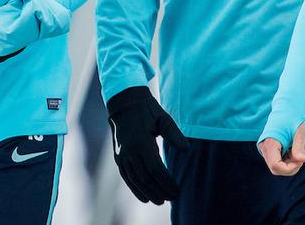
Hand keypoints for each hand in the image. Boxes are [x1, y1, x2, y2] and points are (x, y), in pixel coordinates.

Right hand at [106, 86, 188, 204]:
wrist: (124, 104)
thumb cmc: (147, 110)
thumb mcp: (163, 118)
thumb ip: (174, 134)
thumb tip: (186, 148)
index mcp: (141, 142)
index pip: (155, 169)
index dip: (166, 182)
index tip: (177, 189)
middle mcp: (129, 152)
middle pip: (145, 178)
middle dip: (160, 190)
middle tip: (173, 197)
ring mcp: (122, 156)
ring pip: (135, 181)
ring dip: (148, 193)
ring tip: (160, 201)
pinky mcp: (118, 158)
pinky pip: (126, 177)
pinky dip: (135, 189)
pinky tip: (144, 197)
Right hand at [258, 123, 304, 175]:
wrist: (286, 109)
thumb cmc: (293, 118)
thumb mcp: (299, 132)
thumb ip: (299, 146)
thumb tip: (302, 160)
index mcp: (270, 142)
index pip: (276, 165)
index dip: (289, 169)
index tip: (301, 161)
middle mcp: (264, 147)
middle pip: (275, 169)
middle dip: (290, 168)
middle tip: (300, 157)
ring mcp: (265, 149)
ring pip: (276, 167)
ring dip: (289, 165)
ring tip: (296, 151)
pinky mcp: (268, 150)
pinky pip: (276, 162)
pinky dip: (287, 161)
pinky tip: (292, 151)